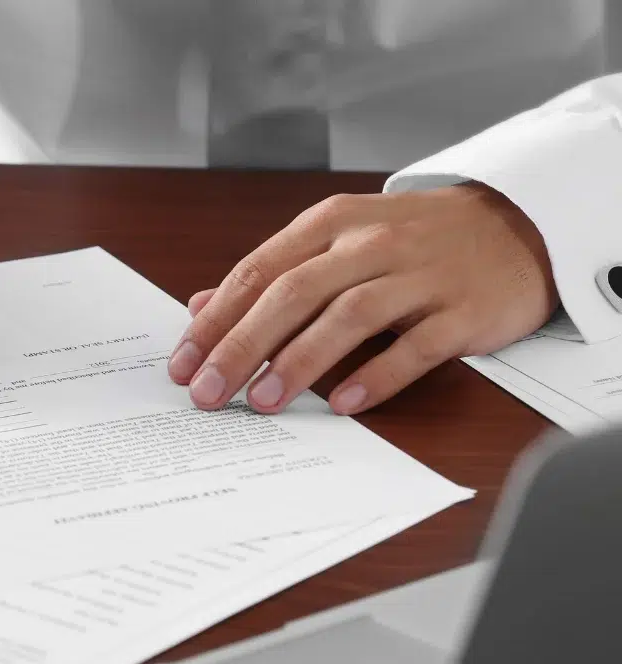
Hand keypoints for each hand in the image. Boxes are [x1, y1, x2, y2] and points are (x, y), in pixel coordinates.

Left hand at [168, 183, 556, 414]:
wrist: (517, 226)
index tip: (182, 364)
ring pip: (348, 316)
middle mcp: (371, 243)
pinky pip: (415, 346)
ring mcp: (420, 275)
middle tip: (208, 392)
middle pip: (293, 294)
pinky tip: (343, 403)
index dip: (215, 321)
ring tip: (262, 401)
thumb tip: (200, 309)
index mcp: (330, 225)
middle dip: (242, 346)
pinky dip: (377, 375)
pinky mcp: (463, 309)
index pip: (257, 272)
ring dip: (300, 361)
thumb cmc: (412, 241)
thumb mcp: (336, 242)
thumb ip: (271, 275)